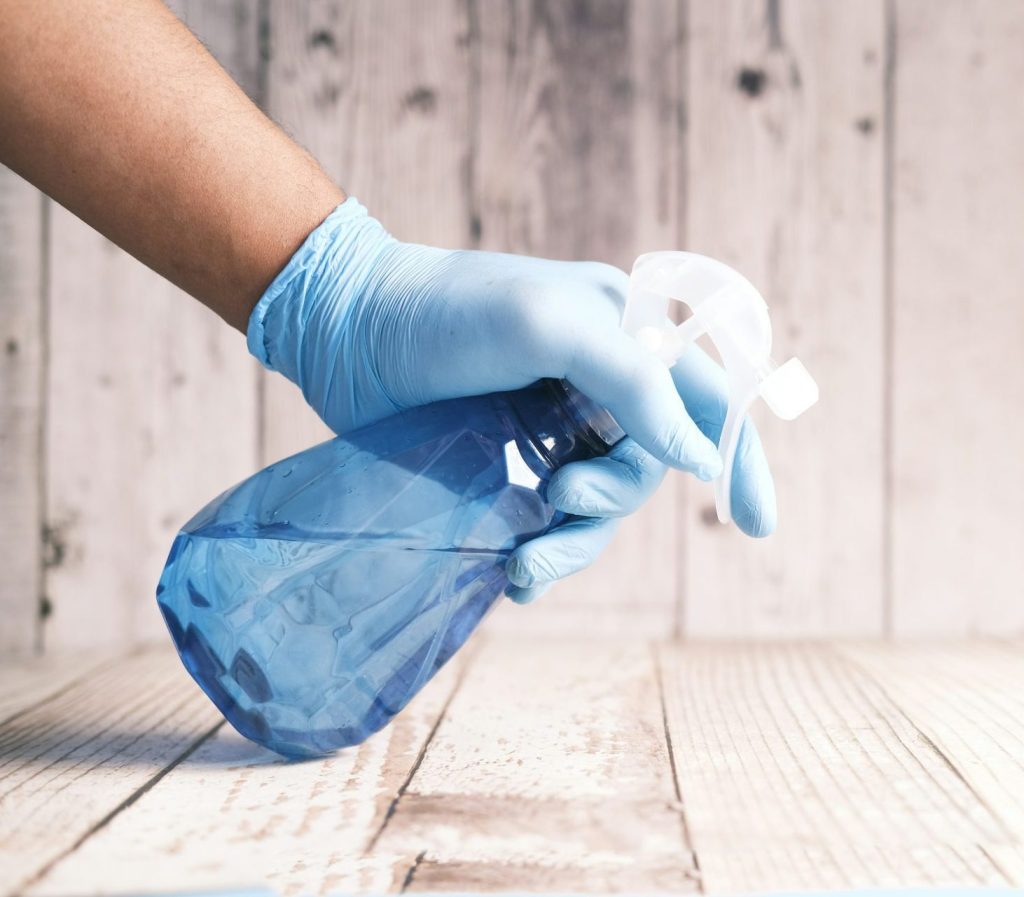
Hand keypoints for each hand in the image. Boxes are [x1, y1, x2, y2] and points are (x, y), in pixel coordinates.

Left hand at [248, 199, 774, 602]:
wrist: (345, 331)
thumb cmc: (447, 313)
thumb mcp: (550, 326)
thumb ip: (637, 382)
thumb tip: (702, 459)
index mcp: (625, 333)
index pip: (707, 398)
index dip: (740, 459)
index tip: (758, 526)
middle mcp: (599, 381)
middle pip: (647, 466)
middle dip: (611, 500)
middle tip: (559, 501)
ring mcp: (552, 424)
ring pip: (598, 505)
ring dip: (571, 544)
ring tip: (522, 566)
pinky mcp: (507, 460)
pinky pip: (548, 521)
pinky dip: (540, 554)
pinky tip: (512, 577)